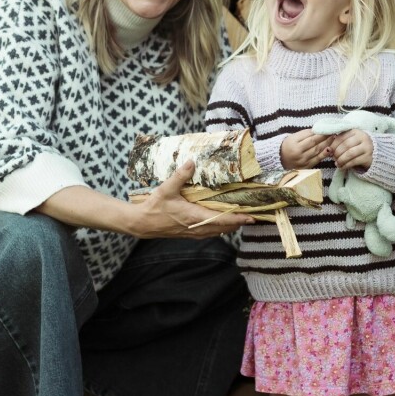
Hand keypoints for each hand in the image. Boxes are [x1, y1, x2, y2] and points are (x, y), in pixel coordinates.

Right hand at [135, 159, 253, 238]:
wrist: (142, 224)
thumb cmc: (154, 207)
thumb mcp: (166, 189)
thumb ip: (180, 176)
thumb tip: (192, 162)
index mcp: (194, 216)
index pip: (221, 219)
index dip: (237, 219)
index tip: (251, 217)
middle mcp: (196, 226)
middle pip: (223, 228)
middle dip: (238, 222)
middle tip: (252, 216)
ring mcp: (193, 232)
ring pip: (217, 232)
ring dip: (229, 226)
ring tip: (240, 219)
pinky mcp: (189, 234)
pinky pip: (209, 233)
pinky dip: (219, 228)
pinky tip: (221, 223)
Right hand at [280, 129, 332, 168]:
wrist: (280, 159)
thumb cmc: (288, 145)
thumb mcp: (294, 137)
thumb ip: (306, 134)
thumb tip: (319, 130)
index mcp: (294, 143)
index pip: (310, 137)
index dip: (321, 133)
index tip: (328, 129)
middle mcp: (298, 153)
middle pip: (315, 144)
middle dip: (325, 138)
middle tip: (333, 133)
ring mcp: (302, 161)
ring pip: (317, 151)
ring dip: (327, 144)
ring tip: (333, 139)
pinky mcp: (306, 167)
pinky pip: (317, 160)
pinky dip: (324, 154)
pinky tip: (330, 149)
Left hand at [328, 129, 373, 170]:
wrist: (374, 152)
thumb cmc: (357, 146)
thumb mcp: (350, 140)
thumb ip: (340, 142)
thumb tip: (328, 149)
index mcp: (355, 131)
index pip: (341, 137)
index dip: (334, 145)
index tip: (330, 151)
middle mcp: (362, 137)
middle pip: (346, 145)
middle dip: (337, 153)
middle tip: (333, 158)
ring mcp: (367, 147)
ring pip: (350, 153)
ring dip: (341, 159)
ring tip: (337, 163)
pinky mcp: (368, 157)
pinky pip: (354, 161)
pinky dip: (346, 165)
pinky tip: (342, 167)